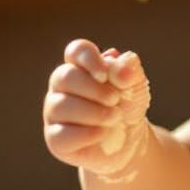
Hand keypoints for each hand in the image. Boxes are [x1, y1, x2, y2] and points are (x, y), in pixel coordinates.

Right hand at [43, 39, 151, 181]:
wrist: (130, 138)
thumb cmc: (128, 104)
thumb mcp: (135, 85)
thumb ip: (128, 70)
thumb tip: (115, 59)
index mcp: (81, 67)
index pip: (76, 50)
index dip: (89, 58)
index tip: (105, 74)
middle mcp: (62, 87)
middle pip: (64, 76)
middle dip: (95, 89)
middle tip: (115, 99)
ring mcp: (54, 113)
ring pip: (60, 106)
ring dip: (94, 113)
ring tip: (115, 117)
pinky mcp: (55, 139)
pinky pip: (61, 135)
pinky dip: (87, 134)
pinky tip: (103, 133)